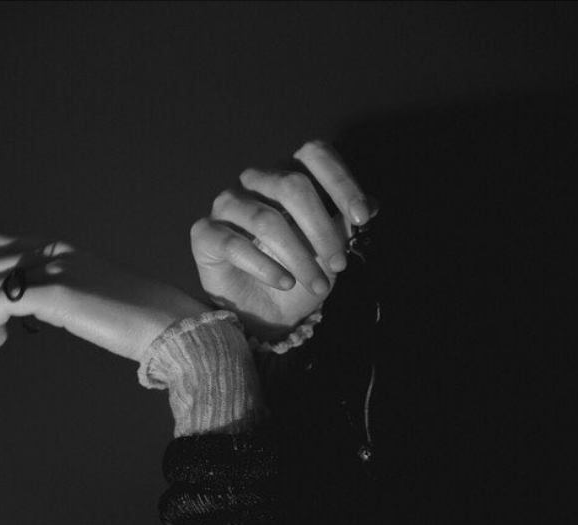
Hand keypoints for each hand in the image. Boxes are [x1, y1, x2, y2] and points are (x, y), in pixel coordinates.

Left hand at [0, 237, 207, 368]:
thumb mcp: (101, 304)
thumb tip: (46, 315)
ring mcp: (57, 269)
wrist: (175, 330)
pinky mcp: (56, 292)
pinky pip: (0, 302)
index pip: (7, 245)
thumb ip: (71, 301)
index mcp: (69, 251)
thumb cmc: (150, 325)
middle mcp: (59, 253)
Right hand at [190, 139, 377, 342]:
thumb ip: (344, 225)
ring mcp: (227, 206)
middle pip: (292, 185)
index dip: (341, 181)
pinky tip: (284, 283)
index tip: (362, 218)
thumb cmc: (297, 276)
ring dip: (298, 257)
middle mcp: (255, 183)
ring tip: (316, 285)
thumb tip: (372, 204)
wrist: (265, 316)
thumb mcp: (328, 252)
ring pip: (266, 219)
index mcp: (288, 176)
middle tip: (340, 264)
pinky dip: (265, 267)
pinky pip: (234, 244)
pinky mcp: (205, 235)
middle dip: (321, 229)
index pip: (314, 155)